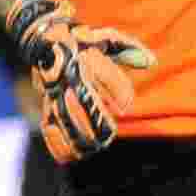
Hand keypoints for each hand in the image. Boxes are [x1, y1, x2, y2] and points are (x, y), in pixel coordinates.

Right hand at [6, 0, 155, 162]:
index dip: (118, 95)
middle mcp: (70, 76)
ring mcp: (56, 91)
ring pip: (63, 117)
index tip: (124, 109)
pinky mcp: (47, 103)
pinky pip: (48, 125)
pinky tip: (68, 157)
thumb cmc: (84, 41)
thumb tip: (151, 62)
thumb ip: (129, 50)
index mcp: (86, 59)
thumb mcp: (106, 39)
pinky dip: (56, 143)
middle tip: (107, 135)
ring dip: (77, 136)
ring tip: (91, 148)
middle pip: (81, 103)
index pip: (105, 78)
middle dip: (95, 123)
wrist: (44, 39)